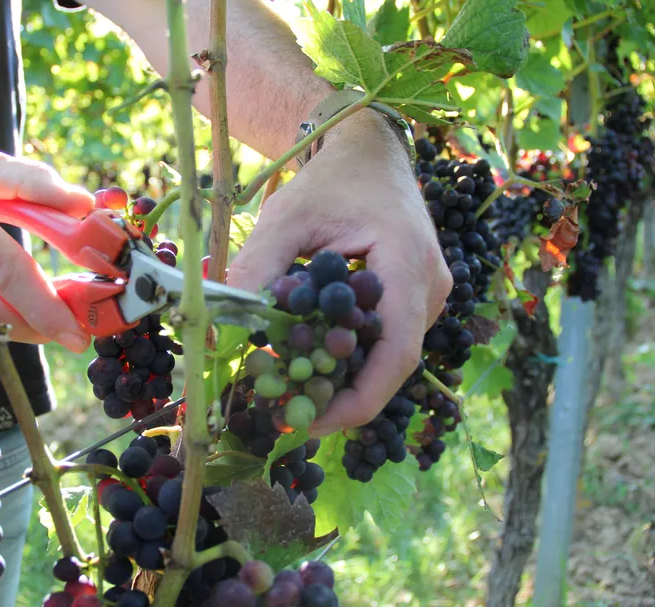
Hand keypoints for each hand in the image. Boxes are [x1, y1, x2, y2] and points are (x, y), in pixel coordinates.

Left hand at [227, 110, 451, 435]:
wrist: (369, 152)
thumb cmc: (331, 181)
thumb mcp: (287, 217)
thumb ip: (258, 269)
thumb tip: (223, 328)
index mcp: (409, 262)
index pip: (397, 353)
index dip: (357, 400)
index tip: (310, 423)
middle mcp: (431, 285)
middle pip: (392, 362)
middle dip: (342, 395)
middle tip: (288, 413)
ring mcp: (429, 293)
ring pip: (389, 354)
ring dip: (343, 376)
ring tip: (291, 389)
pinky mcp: (416, 296)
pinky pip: (387, 338)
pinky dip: (349, 354)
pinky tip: (310, 360)